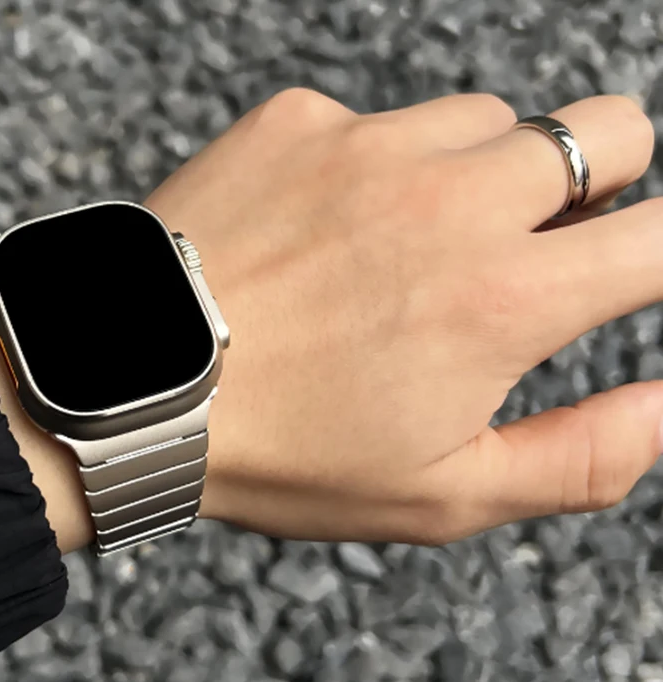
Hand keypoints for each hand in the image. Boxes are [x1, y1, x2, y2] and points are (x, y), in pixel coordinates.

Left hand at [147, 89, 661, 543]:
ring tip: (402, 253)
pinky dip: (371, 168)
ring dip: (474, 177)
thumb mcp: (439, 497)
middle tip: (530, 246)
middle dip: (595, 186)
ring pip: (489, 121)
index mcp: (503, 297)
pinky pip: (375, 122)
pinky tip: (317, 234)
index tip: (624, 276)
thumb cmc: (284, 458)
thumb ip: (580, 458)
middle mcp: (454, 199)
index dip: (658, 258)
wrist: (134, 394)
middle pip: (609, 132)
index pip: (660, 240)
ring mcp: (371, 146)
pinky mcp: (298, 123)